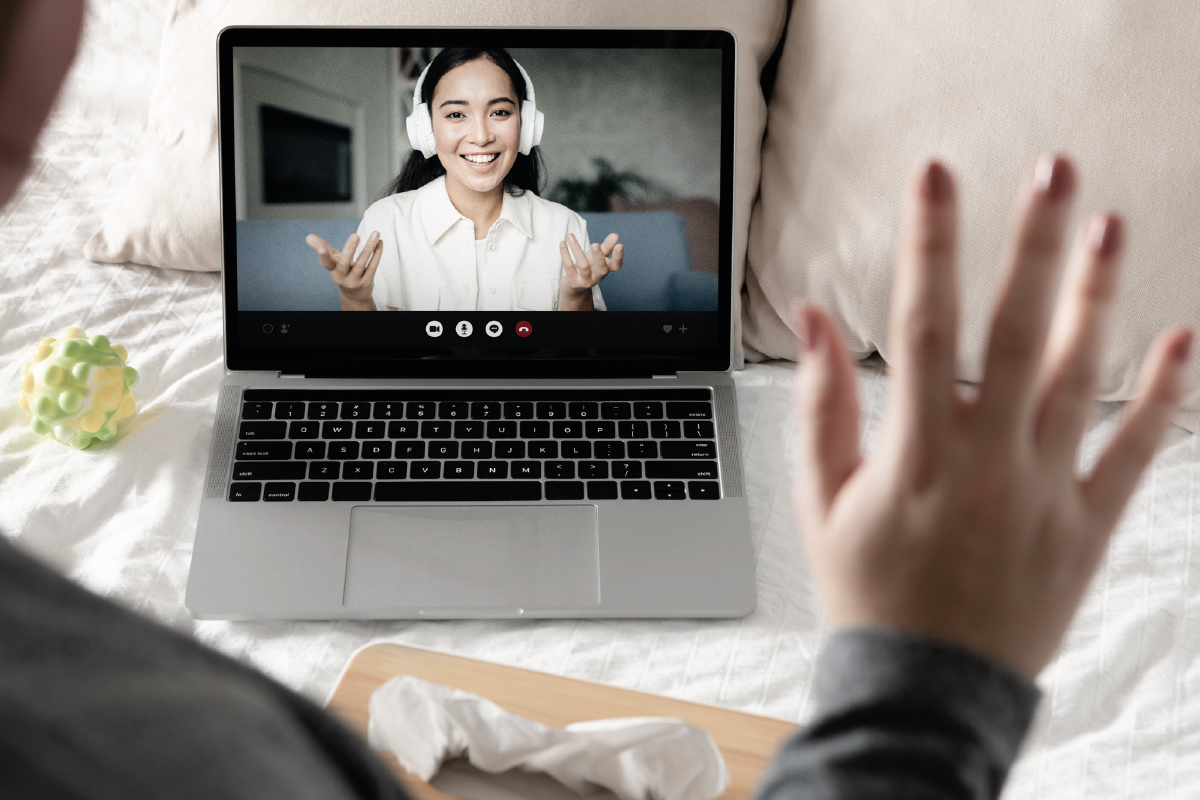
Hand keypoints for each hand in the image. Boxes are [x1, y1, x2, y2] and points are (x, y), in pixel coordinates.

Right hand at [306, 231, 381, 310]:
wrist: (355, 295)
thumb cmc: (342, 272)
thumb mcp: (332, 261)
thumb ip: (322, 247)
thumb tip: (308, 236)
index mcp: (332, 270)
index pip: (326, 263)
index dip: (323, 256)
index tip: (321, 248)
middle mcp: (342, 277)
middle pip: (345, 263)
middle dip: (350, 250)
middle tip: (355, 235)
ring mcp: (355, 281)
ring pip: (362, 263)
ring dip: (369, 247)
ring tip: (375, 233)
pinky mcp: (367, 282)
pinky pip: (373, 266)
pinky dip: (377, 253)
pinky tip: (380, 242)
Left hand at [558, 232, 621, 310]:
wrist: (575, 288)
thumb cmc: (589, 268)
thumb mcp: (598, 257)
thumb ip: (607, 246)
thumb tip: (615, 235)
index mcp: (606, 269)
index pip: (616, 266)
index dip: (618, 257)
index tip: (619, 245)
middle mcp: (597, 277)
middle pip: (601, 269)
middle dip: (599, 257)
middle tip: (595, 244)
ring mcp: (585, 280)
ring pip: (583, 266)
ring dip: (577, 250)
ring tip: (570, 236)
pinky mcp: (573, 281)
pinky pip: (569, 266)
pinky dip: (565, 254)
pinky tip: (562, 243)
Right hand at [795, 156, 1192, 676]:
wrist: (924, 687)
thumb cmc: (867, 588)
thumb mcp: (821, 498)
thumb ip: (820, 403)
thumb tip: (814, 318)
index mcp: (912, 452)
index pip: (921, 327)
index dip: (929, 245)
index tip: (935, 178)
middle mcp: (983, 462)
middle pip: (1013, 335)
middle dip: (1031, 246)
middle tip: (1054, 171)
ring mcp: (1043, 493)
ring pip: (1079, 379)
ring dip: (1096, 298)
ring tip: (1111, 225)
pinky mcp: (1086, 526)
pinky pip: (1132, 454)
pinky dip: (1161, 397)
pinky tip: (1179, 338)